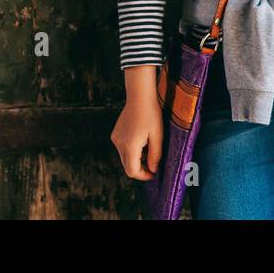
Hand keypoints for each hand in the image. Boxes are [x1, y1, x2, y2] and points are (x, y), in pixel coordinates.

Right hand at [112, 65, 163, 180]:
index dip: (143, 175)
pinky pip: (122, 149)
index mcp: (130, 146)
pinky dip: (131, 150)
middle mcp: (119, 144)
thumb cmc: (151, 114)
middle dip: (140, 168)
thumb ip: (155, 155)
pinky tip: (141, 139)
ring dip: (136, 159)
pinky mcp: (115, 134)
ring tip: (148, 146)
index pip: (132, 171)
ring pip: (124, 158)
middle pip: (127, 166)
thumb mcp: (158, 136)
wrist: (139, 97)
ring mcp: (115, 139)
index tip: (153, 173)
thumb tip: (152, 170)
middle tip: (153, 163)